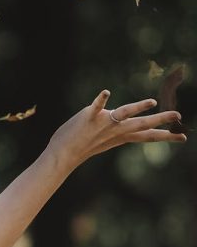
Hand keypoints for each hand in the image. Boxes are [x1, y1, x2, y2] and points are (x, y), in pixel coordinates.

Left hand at [48, 89, 185, 169]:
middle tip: (178, 115)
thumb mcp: (106, 140)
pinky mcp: (89, 117)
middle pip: (142, 124)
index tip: (183, 138)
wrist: (63, 154)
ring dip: (138, 107)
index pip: (147, 136)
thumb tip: (127, 122)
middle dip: (161, 119)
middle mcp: (115, 130)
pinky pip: (96, 107)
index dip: (165, 136)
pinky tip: (106, 92)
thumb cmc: (83, 146)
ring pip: (124, 113)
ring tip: (151, 102)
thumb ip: (119, 131)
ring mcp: (103, 124)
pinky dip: (101, 100)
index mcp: (121, 136)